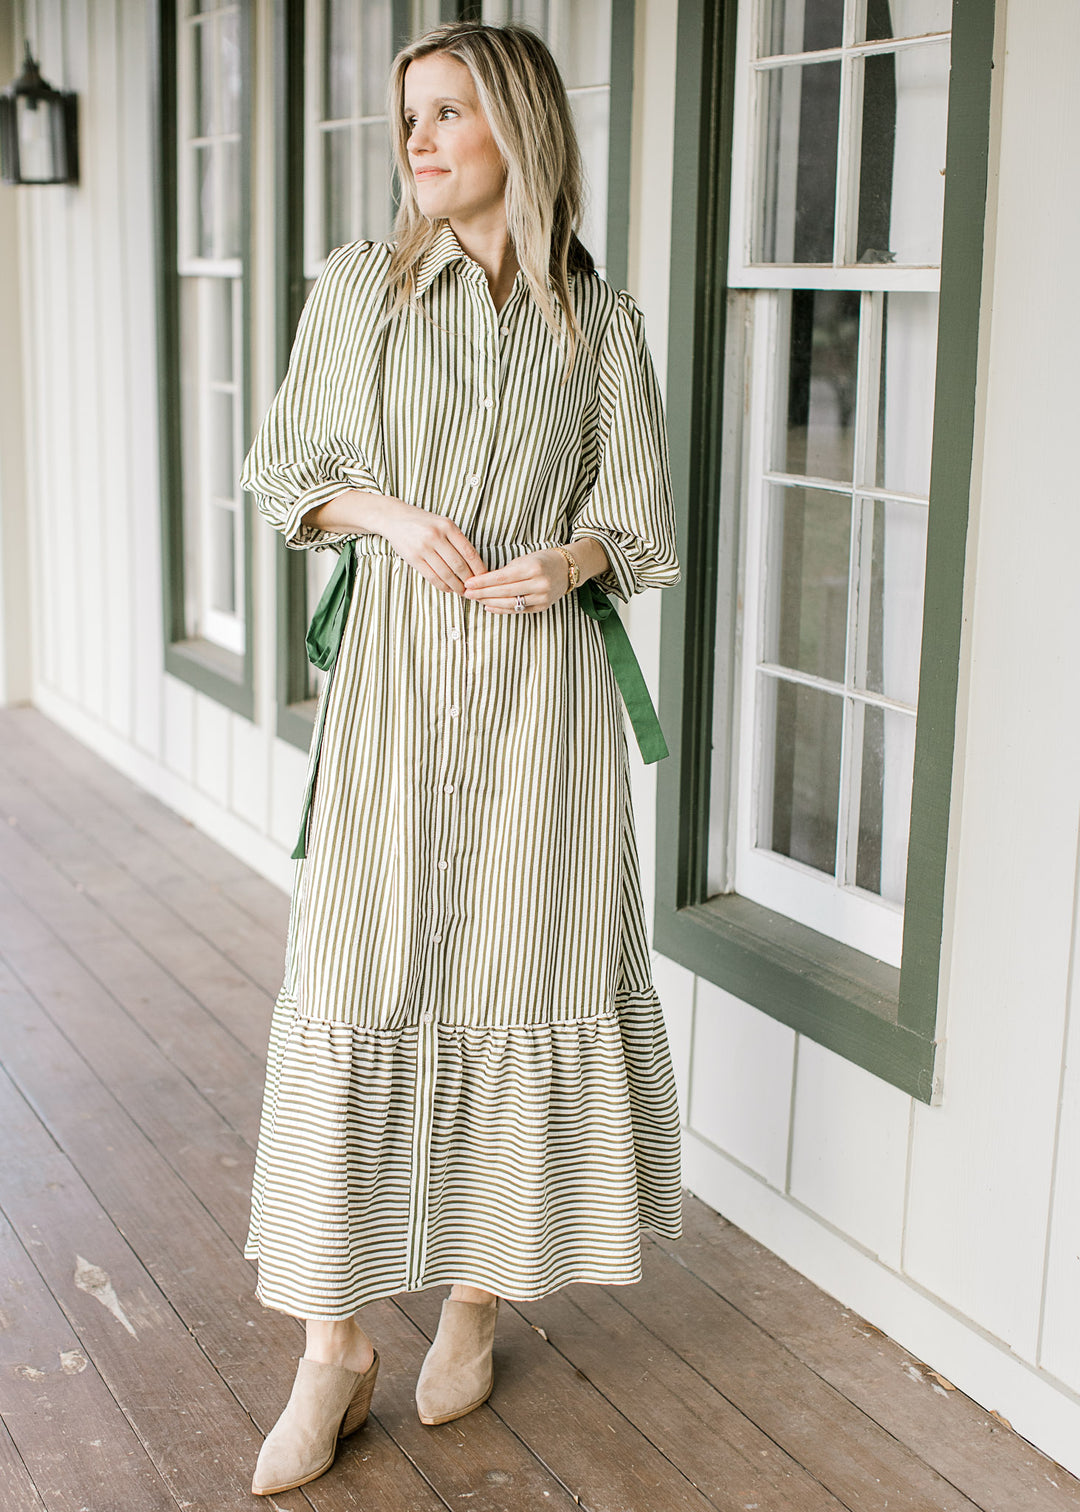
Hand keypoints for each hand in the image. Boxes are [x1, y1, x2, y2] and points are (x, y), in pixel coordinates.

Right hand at [315, 492, 486, 593]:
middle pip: (459, 565)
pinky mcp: (413, 558)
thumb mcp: (442, 523)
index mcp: (448, 526)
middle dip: (468, 581)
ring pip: (446, 573)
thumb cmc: (423, 523)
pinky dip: (442, 586)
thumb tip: (473, 564)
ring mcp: (424, 547)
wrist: (394, 518)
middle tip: (474, 589)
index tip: (484, 577)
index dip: (478, 568)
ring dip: (456, 586)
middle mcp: (436, 536)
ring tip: (461, 591)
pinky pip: (432, 576)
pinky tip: (448, 588)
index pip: (469, 552)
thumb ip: (456, 540)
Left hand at [462, 549, 570, 613]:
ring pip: (510, 603)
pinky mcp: (542, 607)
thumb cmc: (542, 560)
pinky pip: (518, 610)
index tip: (468, 583)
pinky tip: (489, 607)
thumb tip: (482, 582)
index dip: (483, 582)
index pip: (502, 577)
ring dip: (490, 602)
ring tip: (476, 599)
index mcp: (533, 568)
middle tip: (467, 593)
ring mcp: (542, 598)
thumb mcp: (525, 558)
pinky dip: (501, 609)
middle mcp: (539, 584)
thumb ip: (506, 571)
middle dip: (483, 593)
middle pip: (504, 592)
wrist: (568, 569)